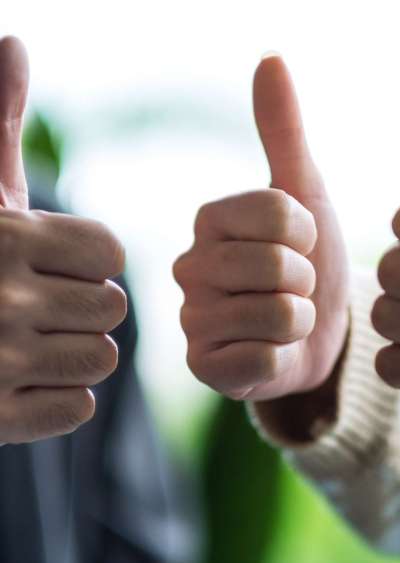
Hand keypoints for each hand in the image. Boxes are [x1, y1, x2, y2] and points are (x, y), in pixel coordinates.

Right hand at [0, 37, 126, 442]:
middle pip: (113, 309)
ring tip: (36, 342)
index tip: (62, 265)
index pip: (113, 256)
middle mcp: (0, 297)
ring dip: (78, 352)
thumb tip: (14, 41)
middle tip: (45, 307)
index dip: (94, 263)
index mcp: (8, 236)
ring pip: (101, 359)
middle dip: (86, 307)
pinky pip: (76, 407)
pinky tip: (23, 383)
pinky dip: (59, 398)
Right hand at [174, 55, 348, 400]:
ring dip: (298, 318)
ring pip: (276, 313)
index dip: (308, 233)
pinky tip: (268, 351)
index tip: (301, 245)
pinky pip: (262, 359)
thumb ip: (283, 132)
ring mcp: (193, 320)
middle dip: (305, 280)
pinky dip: (282, 355)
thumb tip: (270, 60)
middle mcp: (189, 268)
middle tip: (291, 287)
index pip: (278, 213)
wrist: (317, 331)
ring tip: (282, 319)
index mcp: (209, 221)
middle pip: (277, 264)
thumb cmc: (309, 261)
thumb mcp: (303, 194)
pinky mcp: (203, 366)